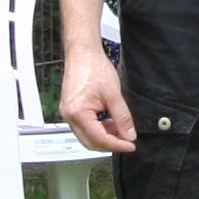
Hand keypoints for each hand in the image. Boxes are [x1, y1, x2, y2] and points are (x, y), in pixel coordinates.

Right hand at [61, 37, 136, 155]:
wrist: (83, 52)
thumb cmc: (94, 67)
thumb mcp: (114, 94)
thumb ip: (122, 117)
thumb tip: (129, 134)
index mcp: (78, 114)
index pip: (99, 139)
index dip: (117, 144)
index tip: (130, 145)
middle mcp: (69, 116)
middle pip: (90, 141)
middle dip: (110, 143)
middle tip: (127, 141)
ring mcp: (68, 113)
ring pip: (87, 135)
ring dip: (104, 135)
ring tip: (121, 129)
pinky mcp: (70, 109)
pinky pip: (84, 125)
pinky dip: (98, 127)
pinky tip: (110, 121)